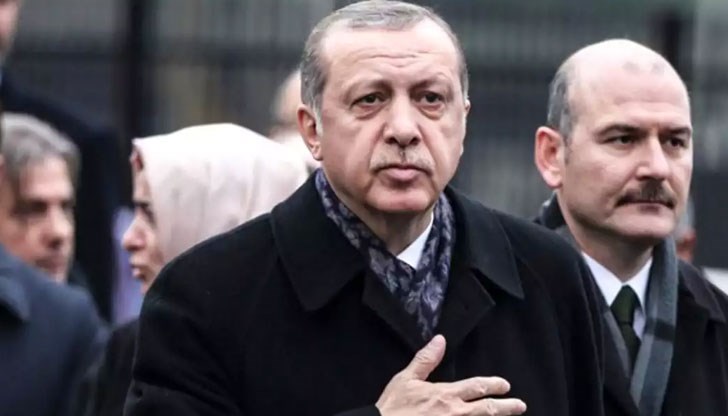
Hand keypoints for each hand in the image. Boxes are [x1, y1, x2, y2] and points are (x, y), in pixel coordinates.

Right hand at [375, 335, 526, 415]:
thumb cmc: (393, 408)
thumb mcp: (406, 379)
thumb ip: (426, 360)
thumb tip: (440, 340)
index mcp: (445, 395)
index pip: (477, 387)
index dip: (493, 385)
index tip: (505, 385)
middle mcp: (455, 414)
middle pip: (488, 410)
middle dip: (506, 407)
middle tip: (520, 405)